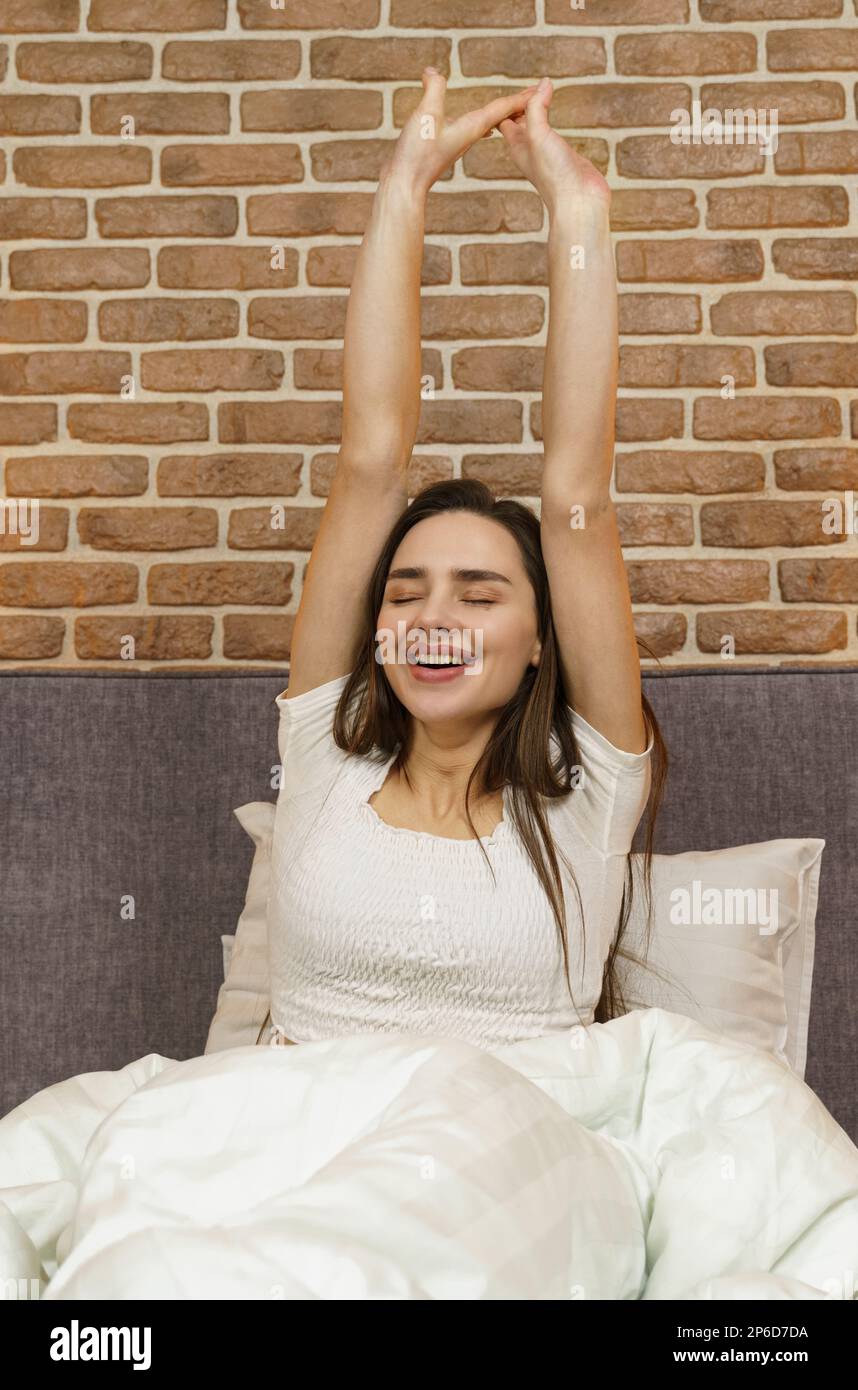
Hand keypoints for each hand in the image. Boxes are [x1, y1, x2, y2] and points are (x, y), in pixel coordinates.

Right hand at [381, 68, 540, 196]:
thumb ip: (433, 90)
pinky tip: (483, 127)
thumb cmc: (418, 154)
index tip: (540, 89)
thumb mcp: (427, 115)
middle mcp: (470, 135)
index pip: (502, 108)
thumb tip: (432, 71)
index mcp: (472, 127)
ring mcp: (459, 142)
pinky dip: (485, 123)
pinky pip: (475, 130)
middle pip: (500, 116)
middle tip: (535, 97)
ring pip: (489, 124)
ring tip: (515, 110)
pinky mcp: (448, 146)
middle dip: (517, 106)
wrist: (406, 184)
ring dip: (504, 115)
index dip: (520, 98)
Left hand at [498, 77, 610, 214]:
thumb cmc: (555, 174)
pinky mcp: (565, 157)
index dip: (511, 101)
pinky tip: (557, 117)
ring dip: (539, 110)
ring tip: (543, 93)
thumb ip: (537, 108)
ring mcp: (548, 154)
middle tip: (536, 85)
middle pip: (520, 121)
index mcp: (517, 146)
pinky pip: (554, 135)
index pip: (505, 118)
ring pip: (538, 127)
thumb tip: (543, 83)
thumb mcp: (538, 135)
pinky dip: (554, 122)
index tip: (526, 85)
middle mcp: (531, 150)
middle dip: (525, 103)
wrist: (579, 202)